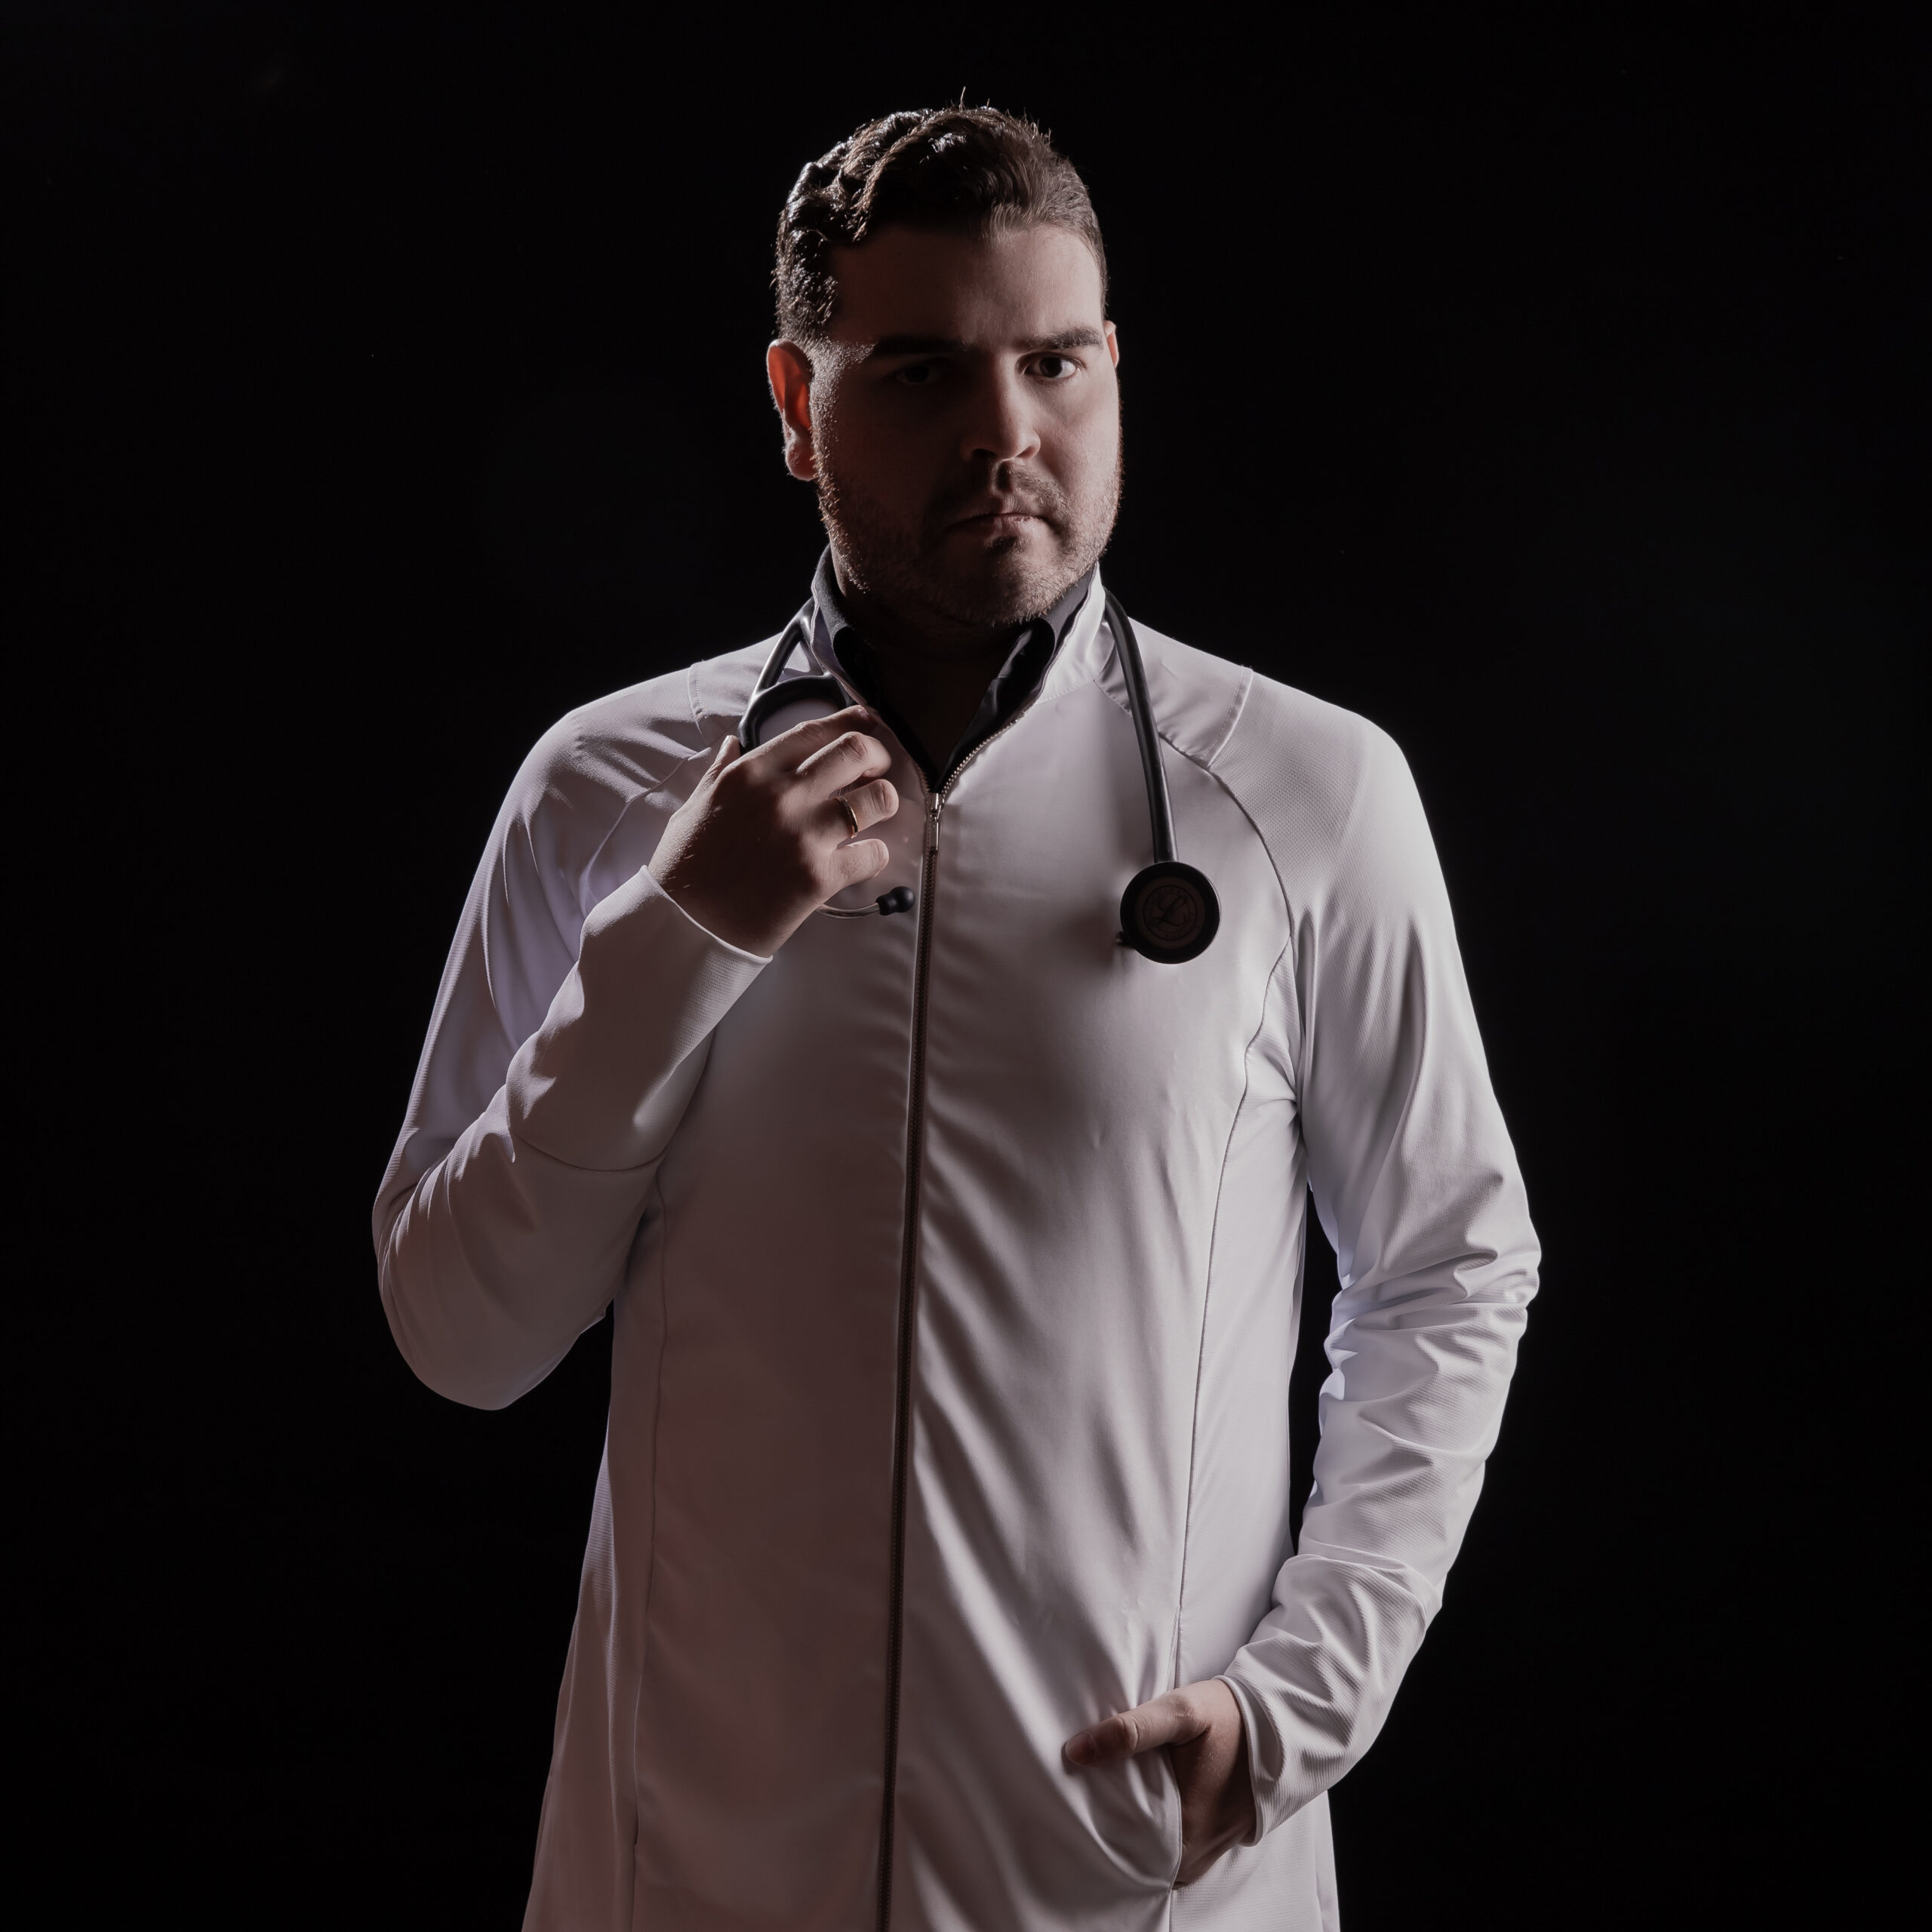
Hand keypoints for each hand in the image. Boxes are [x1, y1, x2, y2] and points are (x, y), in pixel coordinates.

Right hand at [648, 709, 898, 955]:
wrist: (685, 927)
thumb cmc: (685, 870)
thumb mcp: (694, 807)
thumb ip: (720, 772)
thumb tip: (732, 744)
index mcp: (750, 774)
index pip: (813, 731)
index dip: (850, 721)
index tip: (867, 722)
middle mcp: (780, 797)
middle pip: (855, 752)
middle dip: (877, 756)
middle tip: (875, 771)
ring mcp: (803, 835)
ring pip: (876, 799)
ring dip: (884, 802)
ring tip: (875, 813)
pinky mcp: (819, 877)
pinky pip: (873, 854)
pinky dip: (876, 855)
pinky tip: (863, 858)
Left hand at [1064, 1677, 1254, 1885]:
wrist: (1279, 1726)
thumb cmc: (1229, 1717)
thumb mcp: (1181, 1712)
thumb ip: (1130, 1731)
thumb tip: (1077, 1751)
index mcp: (1184, 1831)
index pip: (1119, 1840)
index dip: (1097, 1814)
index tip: (1083, 1788)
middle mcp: (1194, 1855)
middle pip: (1135, 1848)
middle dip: (1114, 1821)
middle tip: (1098, 1784)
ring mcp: (1204, 1854)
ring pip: (1153, 1851)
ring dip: (1135, 1825)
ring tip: (1121, 1788)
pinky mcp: (1211, 1846)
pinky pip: (1172, 1849)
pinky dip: (1156, 1829)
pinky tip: (1147, 1799)